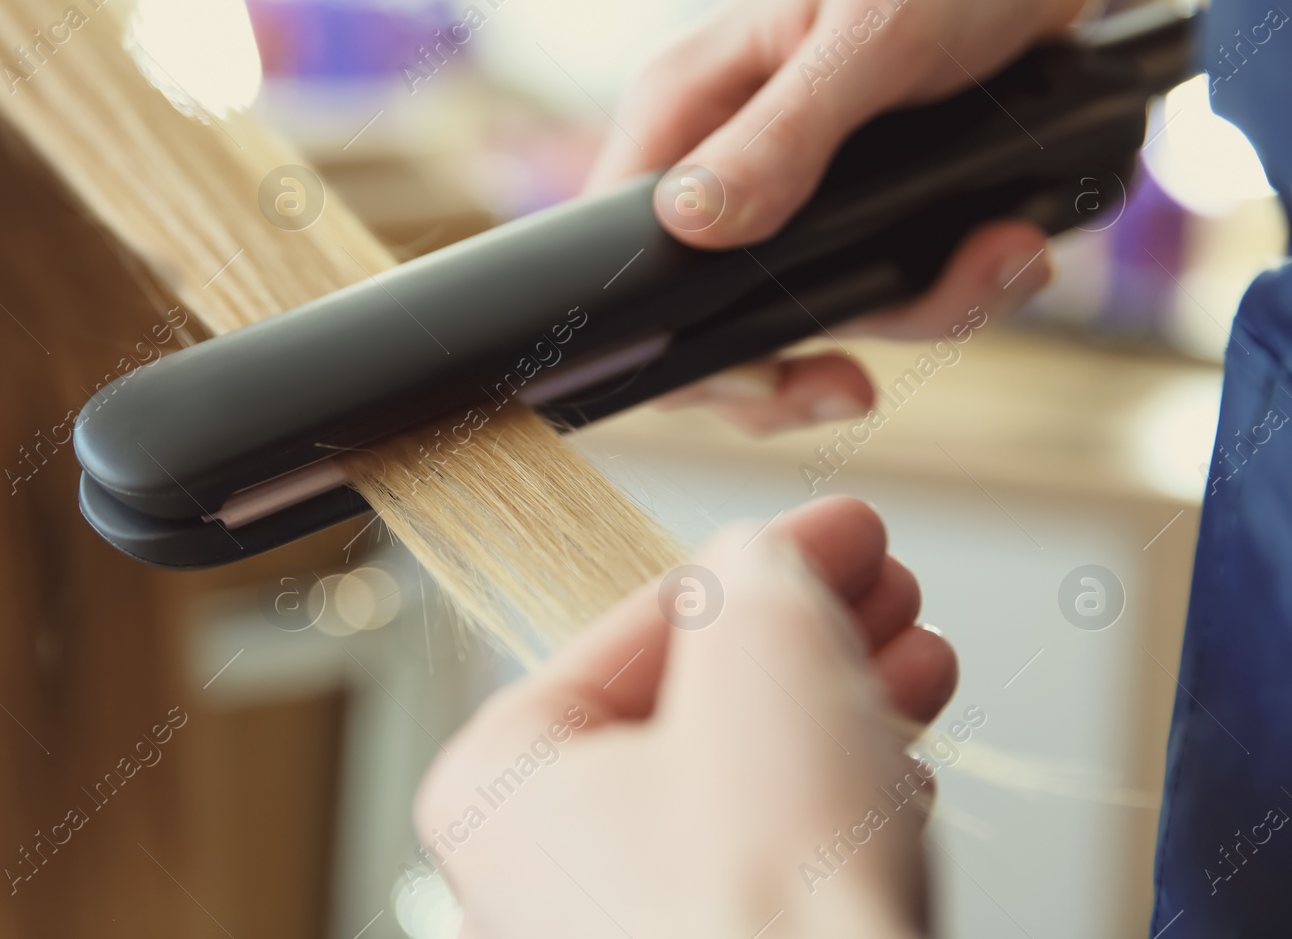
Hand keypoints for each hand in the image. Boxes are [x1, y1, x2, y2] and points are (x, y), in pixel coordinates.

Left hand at [414, 498, 956, 938]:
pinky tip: (899, 764)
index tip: (840, 526)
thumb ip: (755, 573)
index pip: (643, 627)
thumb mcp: (760, 660)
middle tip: (882, 581)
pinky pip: (773, 862)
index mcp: (508, 780)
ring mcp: (629, 930)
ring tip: (917, 655)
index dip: (761, 556)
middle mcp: (547, 867)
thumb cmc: (764, 914)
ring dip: (841, 702)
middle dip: (811, 629)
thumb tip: (764, 564)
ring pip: (746, 778)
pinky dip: (840, 799)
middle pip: (699, 700)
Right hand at [591, 0, 1212, 432]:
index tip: (752, 372)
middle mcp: (724, 157)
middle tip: (852, 384)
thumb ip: (780, 137)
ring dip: (916, 309)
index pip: (623, 247)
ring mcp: (789, 191)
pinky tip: (1004, 244)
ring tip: (999, 255)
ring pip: (811, 317)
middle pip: (709, 314)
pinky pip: (880, 290)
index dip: (671, 334)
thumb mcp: (869, 39)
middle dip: (795, 361)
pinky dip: (952, 286)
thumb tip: (692, 224)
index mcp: (687, 104)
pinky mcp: (854, 208)